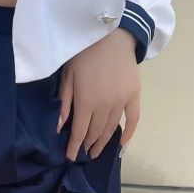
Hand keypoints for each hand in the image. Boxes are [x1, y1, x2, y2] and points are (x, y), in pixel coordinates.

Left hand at [57, 27, 140, 159]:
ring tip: (96, 151)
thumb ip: (64, 104)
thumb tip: (59, 128)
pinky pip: (133, 119)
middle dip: (88, 145)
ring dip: (103, 142)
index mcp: (86, 102)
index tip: (71, 157)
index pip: (79, 132)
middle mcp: (105, 106)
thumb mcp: (67, 77)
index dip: (74, 147)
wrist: (110, 35)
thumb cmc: (83, 54)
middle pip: (95, 133)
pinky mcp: (134, 95)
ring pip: (111, 129)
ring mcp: (121, 102)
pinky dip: (128, 133)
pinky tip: (122, 144)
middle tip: (84, 153)